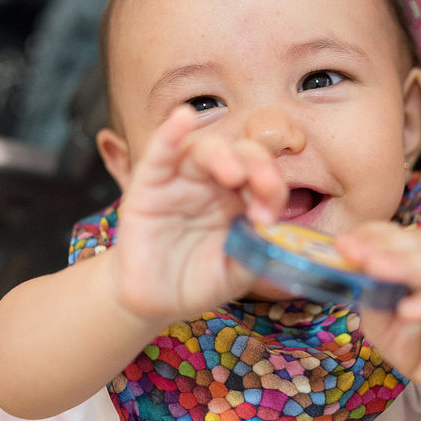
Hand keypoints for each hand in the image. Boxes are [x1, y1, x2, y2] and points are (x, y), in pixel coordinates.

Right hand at [111, 106, 287, 321]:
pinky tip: (182, 118)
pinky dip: (170, 134)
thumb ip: (256, 250)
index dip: (272, 188)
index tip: (269, 217)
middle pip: (239, 154)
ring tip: (233, 172)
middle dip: (257, 166)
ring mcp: (180, 181)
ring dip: (222, 154)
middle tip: (264, 187)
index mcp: (240, 198)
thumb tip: (271, 228)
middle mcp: (213, 183)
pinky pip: (159, 154)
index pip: (263, 177)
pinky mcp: (148, 186)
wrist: (155, 302)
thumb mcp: (238, 271)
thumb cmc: (198, 281)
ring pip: (202, 150)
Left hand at [336, 222, 420, 397]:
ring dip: (402, 264)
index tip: (340, 243)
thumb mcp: (381, 322)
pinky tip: (407, 310)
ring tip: (373, 267)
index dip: (370, 234)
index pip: (396, 236)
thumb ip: (369, 298)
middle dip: (380, 244)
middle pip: (414, 243)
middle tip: (351, 251)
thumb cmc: (416, 341)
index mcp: (418, 260)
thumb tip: (348, 276)